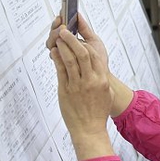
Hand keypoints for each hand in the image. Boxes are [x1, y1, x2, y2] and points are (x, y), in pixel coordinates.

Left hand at [51, 21, 112, 147]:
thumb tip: (93, 66)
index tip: (79, 36)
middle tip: (65, 30)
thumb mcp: (105, 93)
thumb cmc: (97, 112)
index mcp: (101, 80)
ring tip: (58, 37)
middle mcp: (90, 80)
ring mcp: (77, 86)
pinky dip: (57, 59)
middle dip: (72, 39)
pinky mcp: (66, 91)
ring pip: (70, 60)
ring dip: (63, 46)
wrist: (89, 130)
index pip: (94, 55)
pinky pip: (61, 71)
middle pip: (82, 54)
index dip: (85, 43)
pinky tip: (54, 52)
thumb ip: (100, 78)